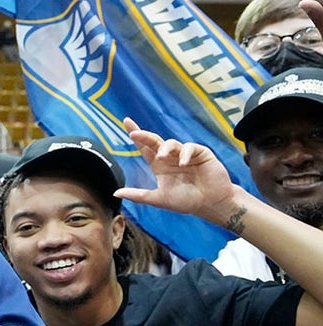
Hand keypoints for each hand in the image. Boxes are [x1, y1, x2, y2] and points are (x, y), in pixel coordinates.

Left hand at [115, 118, 240, 224]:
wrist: (210, 204)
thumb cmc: (186, 201)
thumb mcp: (159, 198)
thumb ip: (138, 195)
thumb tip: (115, 193)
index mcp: (160, 166)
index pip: (145, 148)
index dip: (137, 136)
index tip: (126, 121)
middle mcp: (171, 158)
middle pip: (155, 141)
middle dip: (145, 136)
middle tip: (135, 134)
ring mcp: (185, 154)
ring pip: (172, 143)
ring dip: (165, 148)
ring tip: (161, 157)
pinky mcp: (201, 154)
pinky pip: (190, 147)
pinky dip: (185, 153)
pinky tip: (184, 163)